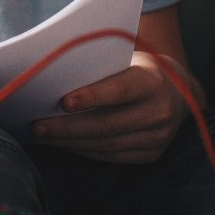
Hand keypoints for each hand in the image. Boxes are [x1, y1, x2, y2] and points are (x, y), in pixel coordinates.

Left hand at [29, 52, 198, 163]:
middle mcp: (159, 111)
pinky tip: (64, 144)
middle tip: (38, 126)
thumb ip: (101, 67)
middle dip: (68, 127)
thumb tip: (54, 76)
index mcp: (153, 81)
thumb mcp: (127, 59)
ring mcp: (157, 137)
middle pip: (107, 124)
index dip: (92, 96)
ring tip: (44, 135)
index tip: (62, 102)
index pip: (120, 90)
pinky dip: (85, 150)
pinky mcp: (151, 154)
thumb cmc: (137, 68)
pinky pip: (111, 156)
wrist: (176, 92)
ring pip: (106, 144)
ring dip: (71, 142)